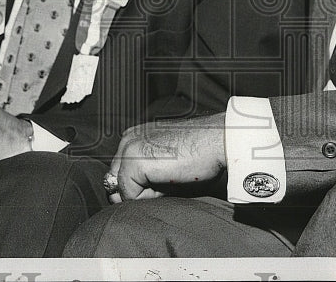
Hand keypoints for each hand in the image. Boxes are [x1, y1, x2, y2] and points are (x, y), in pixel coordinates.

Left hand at [108, 115, 226, 203]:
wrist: (217, 140)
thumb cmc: (200, 154)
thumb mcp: (166, 166)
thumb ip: (144, 178)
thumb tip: (125, 198)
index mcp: (135, 138)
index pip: (120, 176)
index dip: (141, 188)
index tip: (165, 179)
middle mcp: (128, 140)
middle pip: (117, 184)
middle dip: (138, 192)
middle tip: (168, 180)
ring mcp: (129, 149)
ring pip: (123, 191)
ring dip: (145, 195)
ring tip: (170, 179)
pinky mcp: (134, 162)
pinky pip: (130, 196)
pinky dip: (149, 198)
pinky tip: (169, 180)